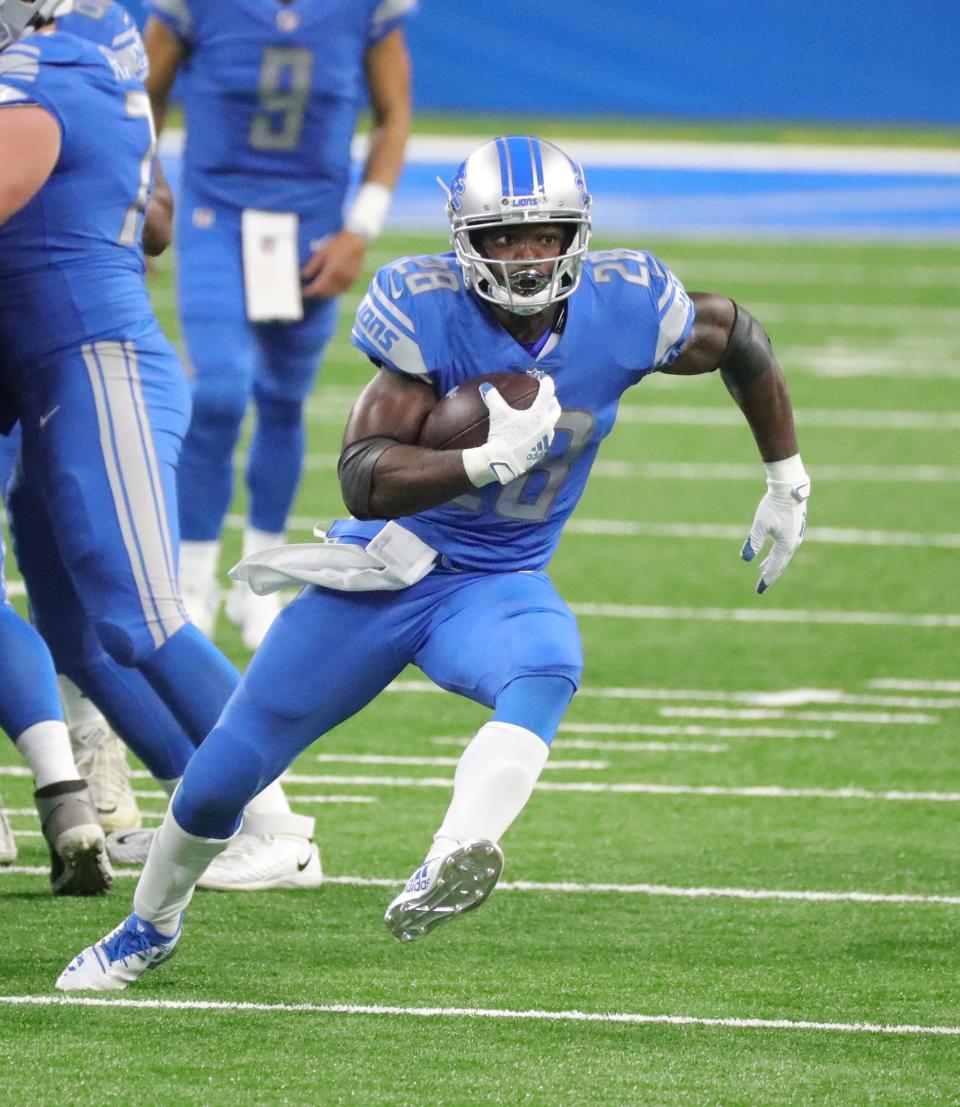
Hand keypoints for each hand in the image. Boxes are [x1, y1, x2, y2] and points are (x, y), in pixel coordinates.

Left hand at [300, 230, 366, 298]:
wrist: (357, 240)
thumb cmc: (338, 243)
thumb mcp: (322, 252)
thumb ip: (312, 265)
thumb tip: (303, 276)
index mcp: (332, 271)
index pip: (318, 287)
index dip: (309, 291)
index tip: (303, 292)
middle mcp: (341, 278)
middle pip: (326, 292)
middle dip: (317, 293)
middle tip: (309, 292)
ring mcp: (349, 280)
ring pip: (335, 292)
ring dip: (326, 293)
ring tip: (318, 291)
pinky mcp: (354, 279)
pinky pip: (342, 289)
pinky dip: (335, 290)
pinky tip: (329, 288)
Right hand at [462, 376, 561, 486]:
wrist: (503, 462)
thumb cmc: (503, 434)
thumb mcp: (498, 414)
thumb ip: (493, 397)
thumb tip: (485, 386)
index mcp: (539, 414)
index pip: (548, 393)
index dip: (547, 383)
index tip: (545, 379)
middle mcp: (547, 426)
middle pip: (556, 409)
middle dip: (552, 401)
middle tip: (547, 397)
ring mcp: (546, 440)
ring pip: (552, 424)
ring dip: (549, 417)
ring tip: (541, 415)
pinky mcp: (541, 451)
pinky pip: (546, 437)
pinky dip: (542, 431)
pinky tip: (535, 432)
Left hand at [741, 468, 810, 593]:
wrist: (789, 488)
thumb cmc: (774, 506)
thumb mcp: (760, 525)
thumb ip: (753, 542)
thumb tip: (745, 559)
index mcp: (785, 545)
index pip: (774, 568)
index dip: (766, 579)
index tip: (759, 590)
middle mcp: (793, 543)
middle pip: (780, 564)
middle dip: (770, 575)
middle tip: (761, 585)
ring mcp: (795, 536)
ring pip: (782, 555)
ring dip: (772, 563)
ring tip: (762, 570)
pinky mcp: (794, 529)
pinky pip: (785, 547)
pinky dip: (777, 553)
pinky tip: (772, 552)